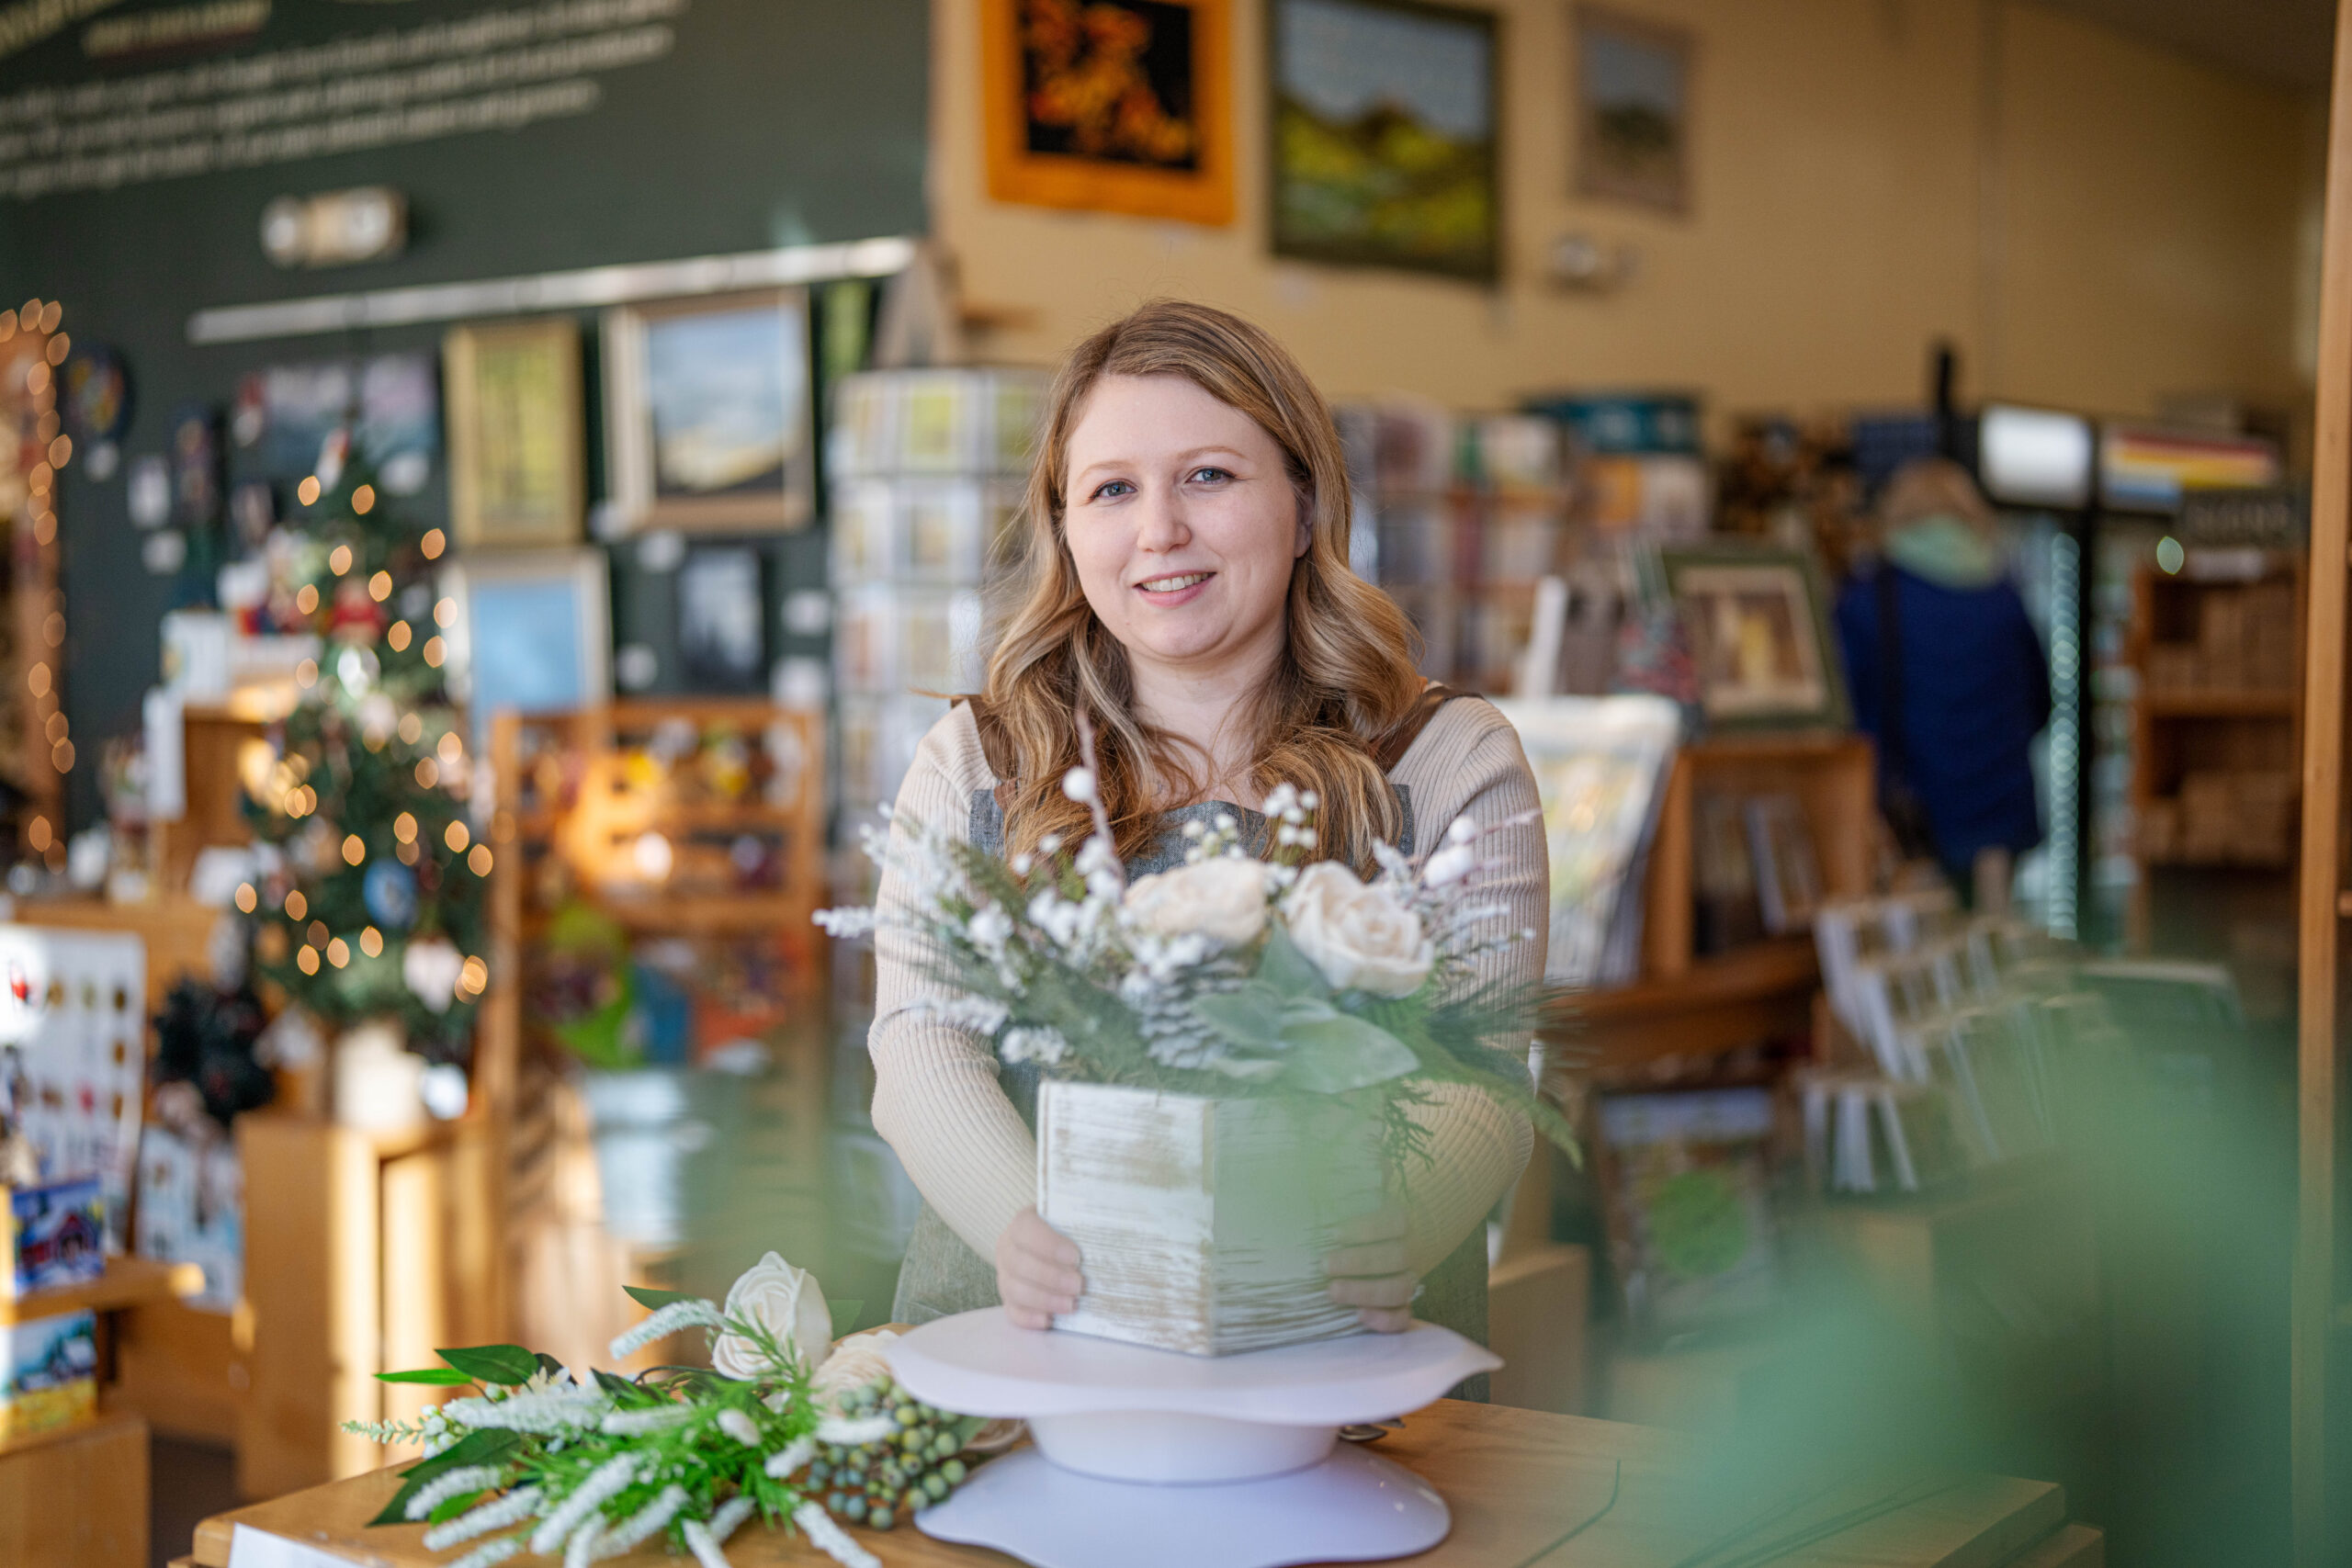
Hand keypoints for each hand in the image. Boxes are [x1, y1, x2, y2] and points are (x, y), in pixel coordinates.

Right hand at [996, 1206, 1081, 1329]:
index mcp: (1022, 1224)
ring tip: (1071, 1305)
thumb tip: (1114, 1230)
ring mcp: (1006, 1276)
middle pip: (1019, 1264)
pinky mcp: (1010, 1300)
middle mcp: (1008, 1249)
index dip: (1049, 1245)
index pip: (1026, 1230)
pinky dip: (1029, 1318)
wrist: (1054, 1248)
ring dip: (1044, 1300)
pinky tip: (1050, 1320)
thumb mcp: (1075, 1219)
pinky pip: (1012, 1312)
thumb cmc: (1069, 1232)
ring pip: (1014, 1290)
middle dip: (1051, 1277)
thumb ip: (1087, 1221)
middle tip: (1079, 1286)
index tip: (1076, 1257)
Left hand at [1326, 1203, 1415, 1332]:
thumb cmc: (1343, 1226)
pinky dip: (1385, 1320)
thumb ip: (1334, 1204)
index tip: (1334, 1234)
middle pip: (1397, 1256)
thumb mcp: (1341, 1209)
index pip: (1396, 1222)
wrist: (1358, 1254)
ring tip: (1332, 1291)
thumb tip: (1311, 1194)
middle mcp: (1408, 1250)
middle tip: (1325, 1264)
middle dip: (1359, 1262)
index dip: (1369, 1229)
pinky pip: (1404, 1317)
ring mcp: (1408, 1279)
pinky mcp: (1402, 1306)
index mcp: (1397, 1220)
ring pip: (1400, 1288)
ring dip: (1366, 1291)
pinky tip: (1358, 1316)